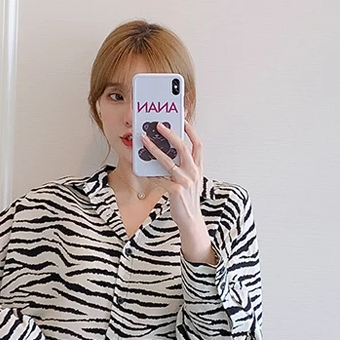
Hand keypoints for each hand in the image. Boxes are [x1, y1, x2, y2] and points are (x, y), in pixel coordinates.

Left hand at [140, 120, 214, 264]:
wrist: (191, 220)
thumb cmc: (188, 199)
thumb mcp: (191, 180)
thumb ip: (184, 166)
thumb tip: (169, 152)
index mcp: (198, 167)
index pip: (198, 144)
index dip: (190, 130)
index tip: (181, 119)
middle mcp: (194, 172)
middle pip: (183, 147)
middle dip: (170, 133)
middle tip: (158, 124)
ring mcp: (185, 181)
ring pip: (168, 161)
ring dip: (154, 149)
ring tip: (144, 140)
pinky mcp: (176, 191)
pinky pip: (160, 178)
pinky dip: (149, 173)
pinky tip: (141, 168)